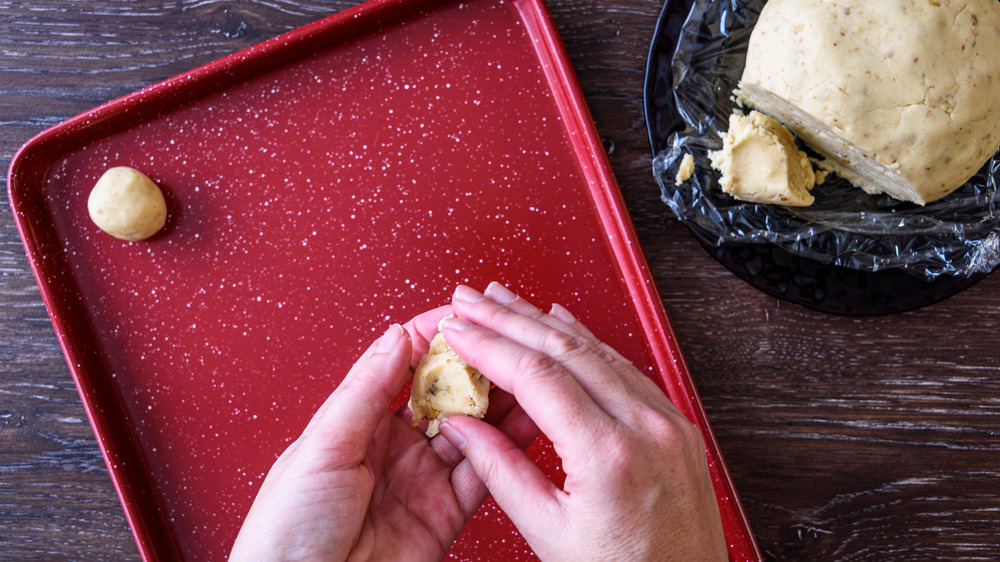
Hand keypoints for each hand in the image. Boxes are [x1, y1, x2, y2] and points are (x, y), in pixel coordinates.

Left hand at [229, 306, 537, 561]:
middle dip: (478, 368)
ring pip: (473, 432)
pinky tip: (525, 426)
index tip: (466, 314)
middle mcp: (394, 446)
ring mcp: (422, 479)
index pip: (405, 364)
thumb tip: (398, 335)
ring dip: (500, 405)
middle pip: (447, 395)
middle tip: (508, 344)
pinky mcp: (444, 515)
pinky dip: (507, 452)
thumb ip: (365, 390)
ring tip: (530, 377)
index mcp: (358, 422)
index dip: (436, 337)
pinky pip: (484, 477)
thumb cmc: (286, 529)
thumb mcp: (321, 446)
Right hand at [437, 283, 727, 560]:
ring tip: (505, 302)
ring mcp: (668, 422)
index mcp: (608, 454)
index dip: (489, 344)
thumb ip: (499, 471)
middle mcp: (645, 427)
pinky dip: (587, 342)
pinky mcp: (677, 425)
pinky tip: (562, 325)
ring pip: (597, 350)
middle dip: (509, 318)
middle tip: (471, 299)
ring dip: (545, 321)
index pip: (535, 375)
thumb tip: (462, 425)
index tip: (457, 329)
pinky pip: (625, 368)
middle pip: (565, 349)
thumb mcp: (547, 532)